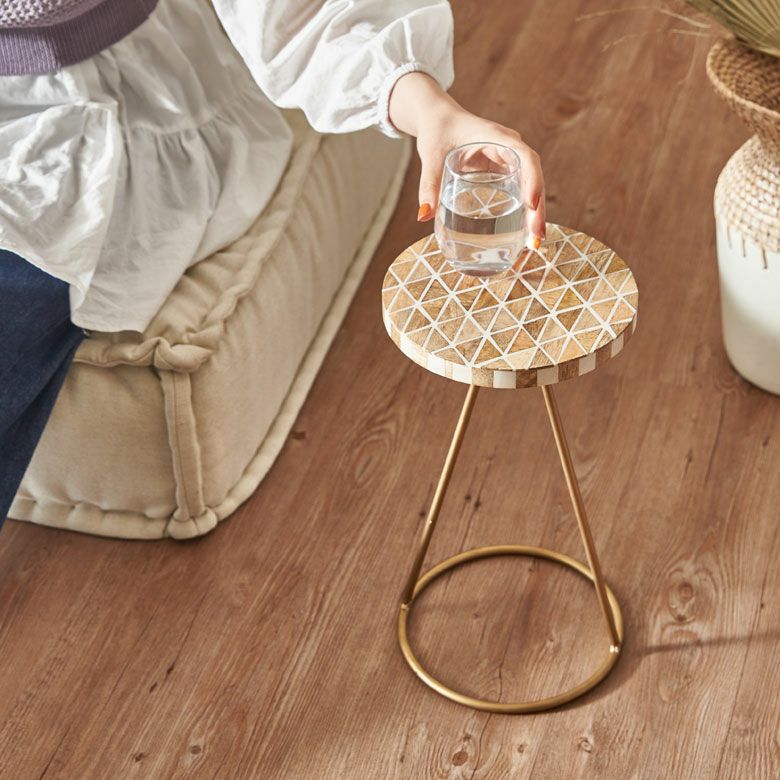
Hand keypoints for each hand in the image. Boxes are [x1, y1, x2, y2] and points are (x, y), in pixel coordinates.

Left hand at [388, 72, 544, 243]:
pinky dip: (524, 211)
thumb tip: (423, 217)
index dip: (532, 180)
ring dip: (535, 213)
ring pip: (530, 186)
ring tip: (534, 243)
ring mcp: (509, 160)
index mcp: (497, 137)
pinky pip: (520, 190)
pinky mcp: (503, 171)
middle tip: (536, 238)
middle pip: (533, 177)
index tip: (531, 204)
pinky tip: (524, 234)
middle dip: (537, 208)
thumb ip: (428, 185)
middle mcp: (510, 148)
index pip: (525, 157)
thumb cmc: (437, 131)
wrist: (438, 119)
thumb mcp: (431, 157)